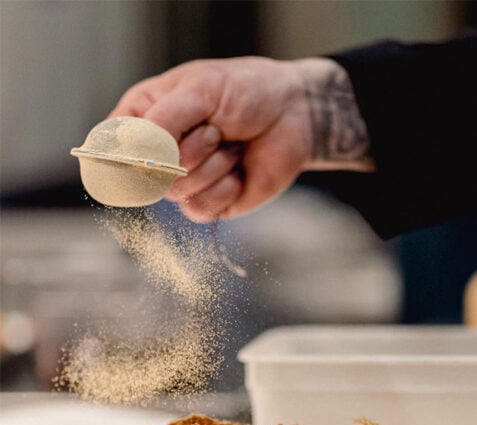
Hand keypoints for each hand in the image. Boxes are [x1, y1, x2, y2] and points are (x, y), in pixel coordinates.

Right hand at [110, 56, 371, 221]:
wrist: (294, 113)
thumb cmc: (246, 91)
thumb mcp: (201, 90)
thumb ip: (165, 120)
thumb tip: (138, 155)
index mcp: (143, 117)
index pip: (108, 147)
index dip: (124, 154)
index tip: (150, 147)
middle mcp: (156, 152)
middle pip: (145, 173)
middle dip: (187, 150)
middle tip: (215, 128)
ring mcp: (183, 179)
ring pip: (175, 191)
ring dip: (212, 165)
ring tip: (231, 144)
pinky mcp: (210, 201)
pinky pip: (199, 209)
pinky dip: (224, 188)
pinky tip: (239, 169)